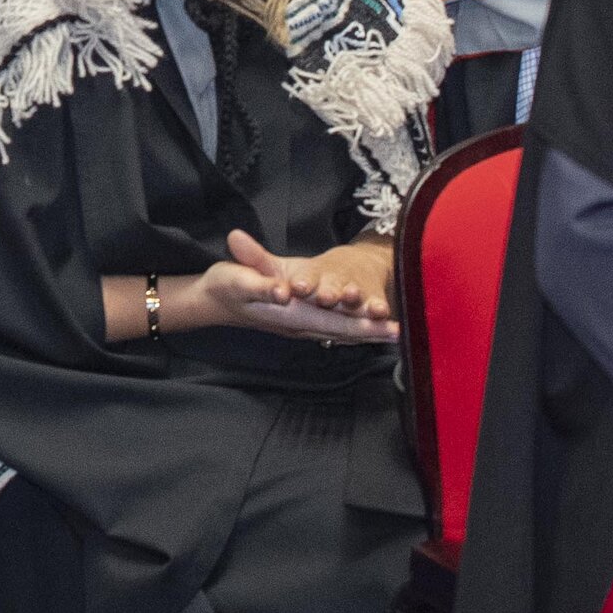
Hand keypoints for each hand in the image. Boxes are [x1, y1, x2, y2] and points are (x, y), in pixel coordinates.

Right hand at [225, 230, 401, 342]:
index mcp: (289, 313)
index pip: (332, 321)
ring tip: (393, 332)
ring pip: (338, 331)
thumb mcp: (238, 279)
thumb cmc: (226, 285)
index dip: (359, 323)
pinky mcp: (297, 319)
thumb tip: (282, 291)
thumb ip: (261, 284)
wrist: (213, 299)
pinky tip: (364, 329)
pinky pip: (330, 327)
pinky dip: (350, 330)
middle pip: (341, 330)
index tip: (384, 323)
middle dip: (370, 331)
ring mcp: (298, 324)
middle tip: (399, 331)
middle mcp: (298, 323)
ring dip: (364, 332)